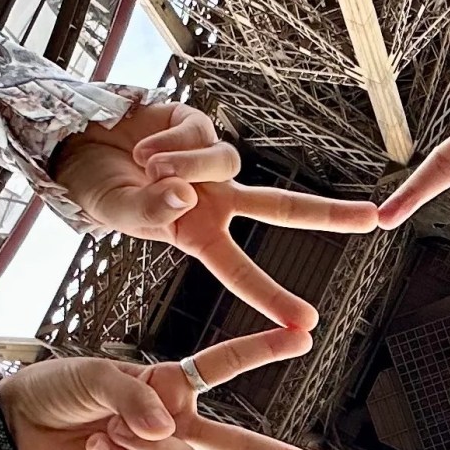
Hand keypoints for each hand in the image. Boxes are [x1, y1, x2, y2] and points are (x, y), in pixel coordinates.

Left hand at [0, 329, 324, 449]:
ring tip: (108, 430)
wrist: (15, 425)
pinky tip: (95, 446)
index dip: (263, 350)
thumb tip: (165, 429)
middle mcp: (169, 422)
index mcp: (169, 384)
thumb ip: (136, 397)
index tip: (303, 333)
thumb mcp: (98, 376)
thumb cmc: (57, 388)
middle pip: (234, 441)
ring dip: (143, 442)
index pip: (225, 366)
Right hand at [55, 102, 378, 328]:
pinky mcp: (200, 124)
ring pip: (225, 164)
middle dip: (328, 214)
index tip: (307, 325)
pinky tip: (143, 148)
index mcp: (198, 235)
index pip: (240, 271)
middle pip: (282, 208)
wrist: (75, 141)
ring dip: (187, 166)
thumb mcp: (115, 212)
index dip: (273, 298)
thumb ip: (147, 213)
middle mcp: (214, 200)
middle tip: (373, 220)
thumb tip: (184, 197)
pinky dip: (169, 145)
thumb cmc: (98, 187)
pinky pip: (200, 136)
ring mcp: (210, 162)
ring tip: (147, 168)